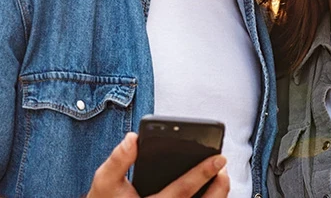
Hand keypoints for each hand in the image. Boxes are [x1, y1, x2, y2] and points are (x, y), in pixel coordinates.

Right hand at [87, 132, 230, 197]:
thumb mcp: (105, 180)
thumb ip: (118, 159)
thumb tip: (133, 138)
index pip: (182, 191)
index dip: (202, 173)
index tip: (219, 157)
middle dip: (219, 185)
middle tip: (224, 165)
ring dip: (218, 194)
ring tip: (221, 174)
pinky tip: (211, 188)